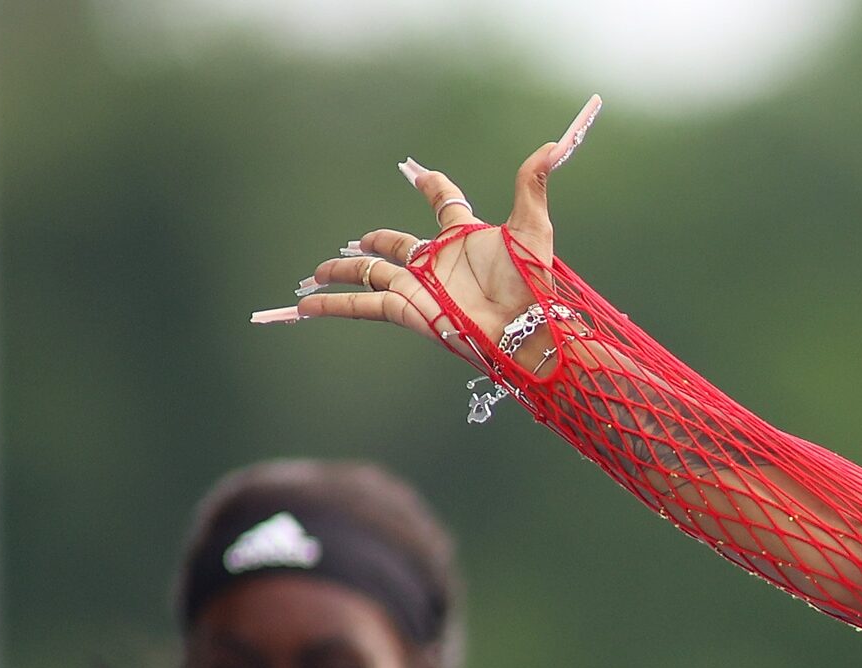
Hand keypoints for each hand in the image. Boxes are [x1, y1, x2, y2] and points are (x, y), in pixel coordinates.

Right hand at [259, 96, 602, 361]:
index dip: (431, 185)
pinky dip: (333, 306)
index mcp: (463, 237)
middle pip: (396, 244)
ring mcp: (417, 286)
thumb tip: (554, 145)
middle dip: (375, 241)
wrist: (524, 328)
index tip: (414, 172)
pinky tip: (307, 306)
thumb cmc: (531, 282)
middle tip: (360, 240)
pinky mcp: (405, 309)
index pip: (444, 204)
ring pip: (369, 274)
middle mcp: (436, 261)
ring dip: (343, 272)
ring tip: (318, 273)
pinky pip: (362, 306)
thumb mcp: (533, 228)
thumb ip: (533, 184)